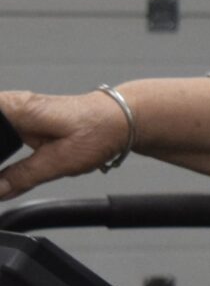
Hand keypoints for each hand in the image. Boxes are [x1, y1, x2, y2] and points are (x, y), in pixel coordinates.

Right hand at [0, 90, 132, 202]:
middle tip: (2, 178)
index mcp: (15, 109)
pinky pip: (0, 138)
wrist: (122, 121)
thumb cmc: (99, 130)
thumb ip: (23, 176)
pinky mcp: (23, 124)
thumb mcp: (59, 161)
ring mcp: (16, 115)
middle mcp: (12, 107)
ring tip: (11, 173)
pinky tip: (3, 173)